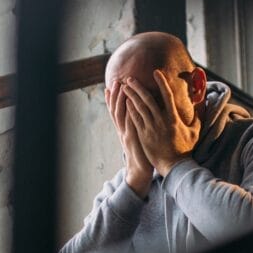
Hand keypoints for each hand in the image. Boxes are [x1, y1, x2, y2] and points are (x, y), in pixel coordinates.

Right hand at [105, 79, 152, 196]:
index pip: (116, 111)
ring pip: (120, 114)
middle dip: (115, 95)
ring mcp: (126, 134)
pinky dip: (129, 112)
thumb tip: (138, 117)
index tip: (110, 86)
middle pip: (116, 109)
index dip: (112, 99)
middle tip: (115, 80)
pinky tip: (130, 102)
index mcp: (123, 129)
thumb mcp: (136, 139)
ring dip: (120, 100)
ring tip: (121, 87)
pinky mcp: (133, 139)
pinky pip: (130, 123)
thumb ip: (136, 127)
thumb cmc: (142, 155)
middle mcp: (122, 130)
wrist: (140, 172)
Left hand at [119, 70, 200, 177]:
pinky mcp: (143, 135)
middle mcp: (161, 121)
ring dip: (131, 96)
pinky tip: (124, 102)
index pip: (167, 96)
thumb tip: (202, 103)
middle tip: (130, 78)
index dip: (161, 83)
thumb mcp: (195, 131)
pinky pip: (135, 119)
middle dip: (138, 87)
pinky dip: (129, 109)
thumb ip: (197, 116)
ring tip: (124, 87)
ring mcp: (151, 128)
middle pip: (147, 100)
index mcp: (174, 119)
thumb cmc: (186, 149)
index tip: (156, 72)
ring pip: (139, 108)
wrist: (174, 166)